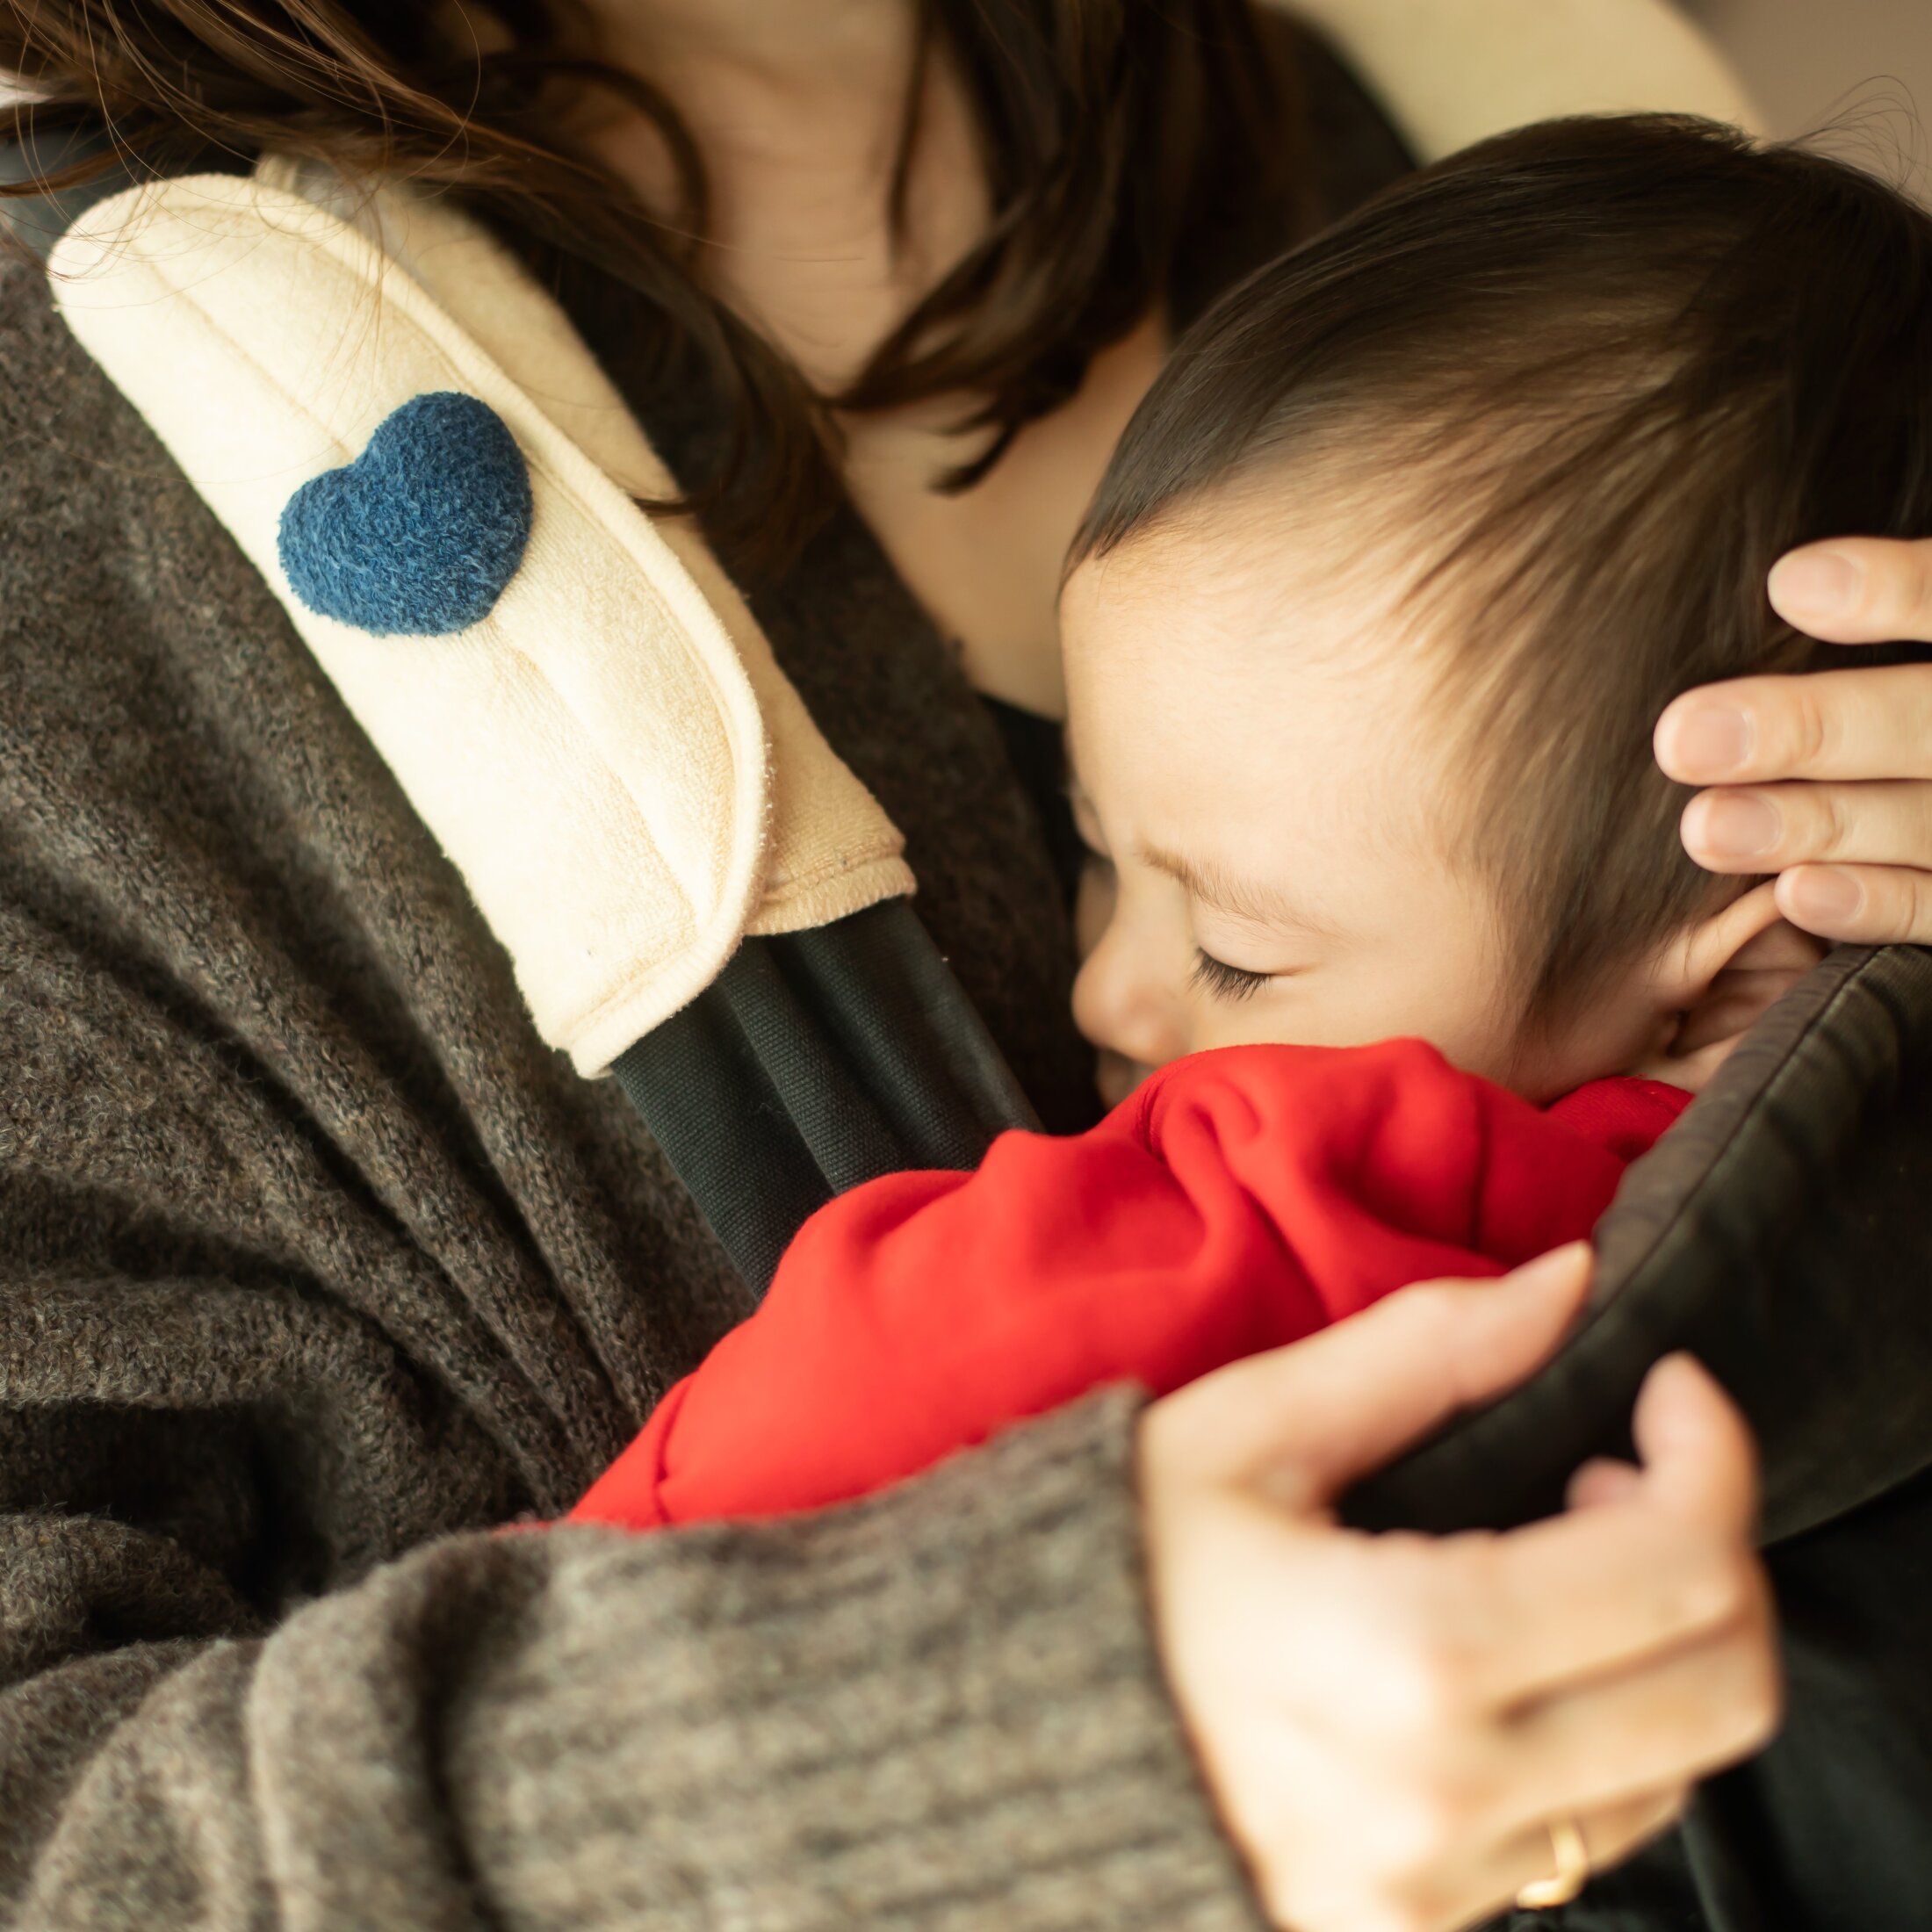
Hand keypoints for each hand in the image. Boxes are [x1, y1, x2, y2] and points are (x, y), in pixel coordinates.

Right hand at [1139, 1244, 1779, 1931]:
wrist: (999, 1732)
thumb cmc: (1113, 1562)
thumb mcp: (1247, 1430)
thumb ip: (1424, 1350)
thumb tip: (1569, 1282)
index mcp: (1406, 1656)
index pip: (1677, 1565)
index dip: (1709, 1450)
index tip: (1665, 1387)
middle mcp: (1447, 1797)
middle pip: (1724, 1683)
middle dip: (1712, 1548)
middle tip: (1617, 1471)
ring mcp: (1439, 1885)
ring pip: (1682, 1767)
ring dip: (1667, 1641)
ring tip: (1560, 1557)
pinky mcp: (1424, 1925)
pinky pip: (1598, 1833)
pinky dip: (1610, 1726)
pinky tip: (1521, 1653)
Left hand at [1656, 537, 1931, 943]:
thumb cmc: (1899, 690)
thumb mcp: (1909, 638)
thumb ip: (1891, 601)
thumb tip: (1774, 579)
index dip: (1900, 589)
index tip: (1789, 585)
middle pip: (1924, 720)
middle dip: (1813, 728)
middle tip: (1681, 739)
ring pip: (1923, 818)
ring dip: (1817, 823)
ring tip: (1705, 827)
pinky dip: (1874, 901)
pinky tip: (1793, 893)